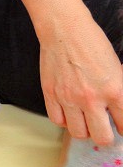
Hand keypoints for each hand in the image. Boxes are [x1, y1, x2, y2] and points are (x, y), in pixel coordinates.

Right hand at [39, 17, 122, 143]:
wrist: (65, 29)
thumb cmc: (92, 43)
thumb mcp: (117, 68)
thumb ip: (119, 93)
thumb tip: (118, 110)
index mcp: (115, 91)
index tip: (119, 126)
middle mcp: (92, 98)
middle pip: (101, 137)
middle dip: (105, 135)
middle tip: (103, 127)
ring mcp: (68, 97)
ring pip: (78, 133)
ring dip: (84, 129)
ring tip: (85, 119)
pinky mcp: (50, 94)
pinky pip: (57, 120)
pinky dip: (65, 121)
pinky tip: (69, 112)